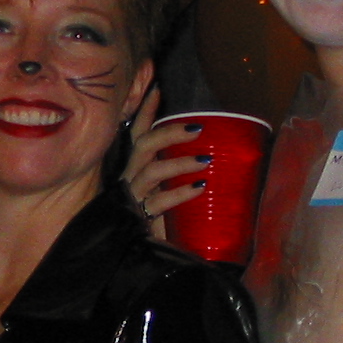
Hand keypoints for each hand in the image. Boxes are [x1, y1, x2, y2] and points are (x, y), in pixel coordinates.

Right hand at [121, 87, 207, 239]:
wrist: (132, 254)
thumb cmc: (155, 218)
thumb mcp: (163, 190)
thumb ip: (175, 173)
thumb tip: (211, 155)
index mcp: (135, 168)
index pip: (138, 134)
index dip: (146, 111)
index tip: (158, 88)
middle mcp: (130, 178)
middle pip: (143, 146)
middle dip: (168, 132)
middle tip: (198, 128)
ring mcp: (133, 197)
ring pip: (151, 172)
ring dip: (179, 163)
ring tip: (205, 161)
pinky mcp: (141, 217)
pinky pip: (159, 202)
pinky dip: (181, 193)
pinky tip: (199, 188)